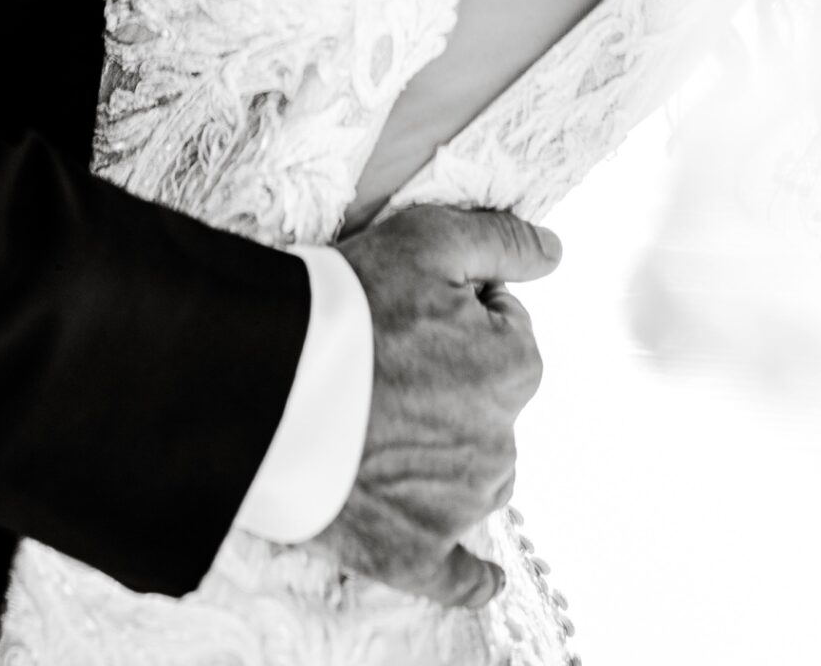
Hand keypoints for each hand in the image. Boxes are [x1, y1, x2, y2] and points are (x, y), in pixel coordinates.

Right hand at [319, 204, 560, 610]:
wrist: (266, 387)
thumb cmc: (351, 306)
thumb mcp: (430, 240)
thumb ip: (503, 242)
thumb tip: (554, 252)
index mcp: (514, 369)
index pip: (504, 329)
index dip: (459, 312)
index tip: (410, 312)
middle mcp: (501, 445)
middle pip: (489, 401)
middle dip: (452, 380)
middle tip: (383, 364)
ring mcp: (458, 507)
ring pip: (473, 473)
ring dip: (443, 452)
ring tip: (375, 423)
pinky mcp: (414, 554)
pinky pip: (460, 576)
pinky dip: (469, 575)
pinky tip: (484, 579)